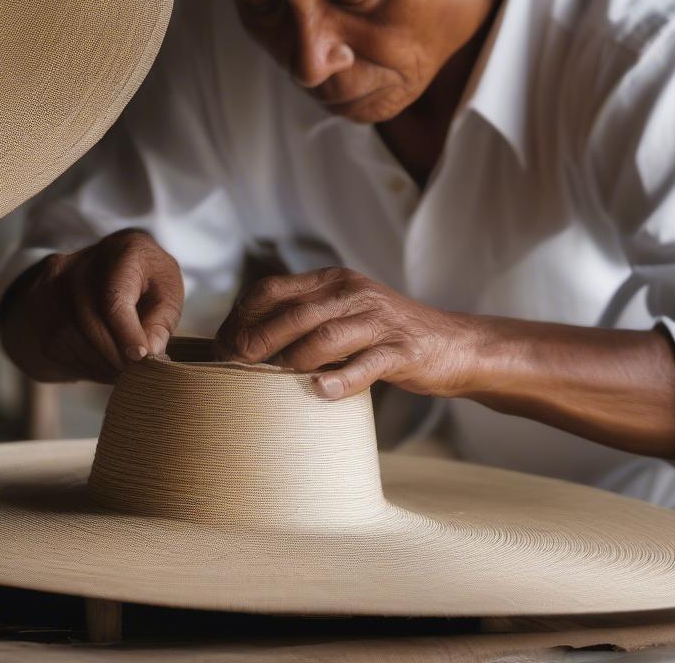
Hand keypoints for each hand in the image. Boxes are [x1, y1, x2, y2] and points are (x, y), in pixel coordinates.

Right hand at [0, 229, 182, 382]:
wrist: (109, 265)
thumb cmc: (146, 279)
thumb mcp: (168, 291)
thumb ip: (162, 320)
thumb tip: (149, 351)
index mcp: (121, 251)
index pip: (114, 297)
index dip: (127, 333)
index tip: (142, 357)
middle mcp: (79, 263)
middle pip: (89, 321)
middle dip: (115, 355)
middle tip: (136, 373)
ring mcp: (52, 284)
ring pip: (68, 337)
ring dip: (98, 364)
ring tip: (121, 371)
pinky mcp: (39, 305)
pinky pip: (56, 346)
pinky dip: (82, 364)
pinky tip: (102, 365)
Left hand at [212, 267, 481, 399]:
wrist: (452, 343)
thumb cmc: (385, 334)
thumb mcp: (343, 312)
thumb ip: (304, 318)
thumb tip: (244, 340)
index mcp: (333, 281)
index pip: (273, 289)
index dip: (242, 315)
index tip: (222, 342)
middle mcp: (353, 293)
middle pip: (294, 313)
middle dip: (257, 339)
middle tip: (233, 364)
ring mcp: (379, 321)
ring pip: (325, 336)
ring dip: (292, 359)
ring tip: (268, 380)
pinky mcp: (402, 351)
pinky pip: (366, 364)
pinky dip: (340, 380)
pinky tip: (319, 393)